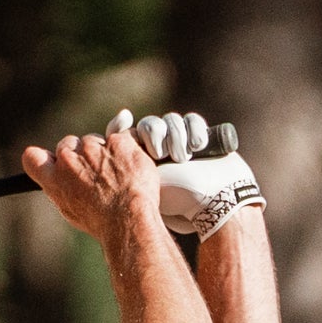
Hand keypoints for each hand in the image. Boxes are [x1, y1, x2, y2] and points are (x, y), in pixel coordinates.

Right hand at [19, 126, 161, 243]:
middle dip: (81, 154)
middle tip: (98, 175)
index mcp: (55, 180)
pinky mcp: (117, 140)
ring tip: (120, 178)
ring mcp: (94, 147)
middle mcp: (69, 159)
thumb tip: (62, 179)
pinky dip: (130, 148)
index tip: (54, 161)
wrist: (130, 218)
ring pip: (97, 140)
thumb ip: (63, 189)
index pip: (33, 158)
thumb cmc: (104, 222)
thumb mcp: (74, 212)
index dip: (45, 158)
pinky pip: (124, 136)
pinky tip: (134, 169)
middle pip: (69, 144)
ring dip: (106, 151)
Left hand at [105, 109, 264, 238]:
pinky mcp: (201, 136)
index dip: (123, 124)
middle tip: (161, 154)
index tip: (124, 119)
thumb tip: (106, 156)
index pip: (130, 134)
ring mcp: (182, 141)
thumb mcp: (146, 189)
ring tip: (183, 157)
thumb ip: (127, 174)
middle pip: (150, 124)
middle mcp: (162, 148)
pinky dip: (194, 129)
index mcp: (144, 161)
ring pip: (171, 120)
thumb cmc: (180, 203)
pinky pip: (192, 119)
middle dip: (154, 135)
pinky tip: (198, 146)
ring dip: (176, 136)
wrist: (215, 202)